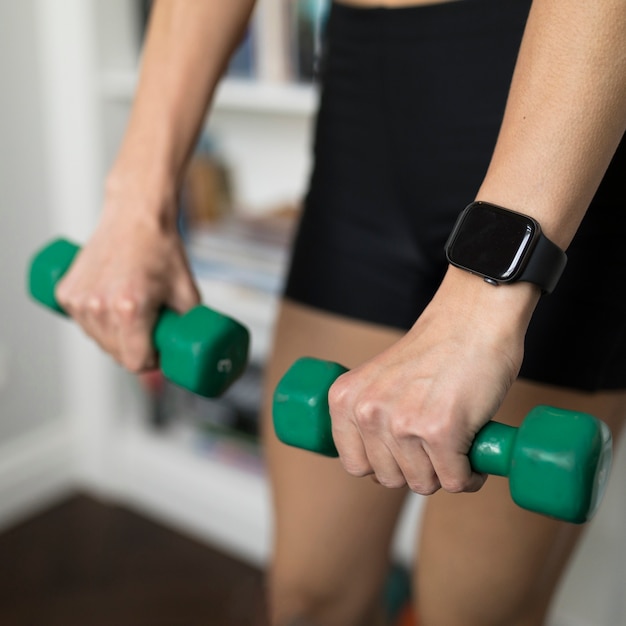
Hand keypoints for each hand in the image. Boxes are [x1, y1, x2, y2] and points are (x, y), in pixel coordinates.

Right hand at [55, 193, 199, 372]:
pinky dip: (98, 322)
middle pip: (117, 355)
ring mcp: (79, 301)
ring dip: (116, 336)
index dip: (153, 361)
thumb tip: (192, 350)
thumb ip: (190, 326)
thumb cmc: (161, 250)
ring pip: (99, 341)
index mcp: (131, 309)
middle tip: (151, 328)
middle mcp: (100, 307)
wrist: (135, 215)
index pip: (137, 362)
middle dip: (137, 349)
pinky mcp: (65, 294)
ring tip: (132, 311)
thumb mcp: (188, 292)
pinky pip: (84, 324)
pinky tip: (112, 304)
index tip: (160, 350)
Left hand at [327, 268, 538, 494]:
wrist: (473, 319)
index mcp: (345, 399)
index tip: (404, 451)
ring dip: (444, 471)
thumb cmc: (434, 352)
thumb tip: (376, 473)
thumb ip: (370, 416)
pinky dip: (470, 474)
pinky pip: (455, 480)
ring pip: (423, 484)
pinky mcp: (440, 430)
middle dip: (417, 468)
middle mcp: (367, 411)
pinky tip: (473, 449)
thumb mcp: (380, 381)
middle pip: (389, 479)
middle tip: (435, 440)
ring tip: (455, 439)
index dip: (385, 464)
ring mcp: (402, 422)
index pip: (355, 465)